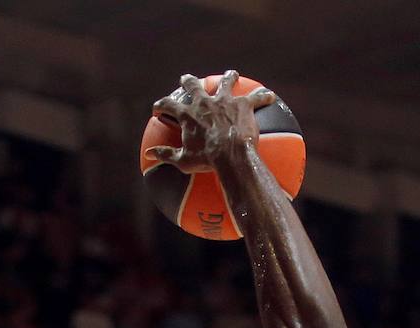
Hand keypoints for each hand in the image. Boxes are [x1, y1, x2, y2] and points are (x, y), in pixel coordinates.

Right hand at [145, 70, 275, 172]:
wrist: (230, 155)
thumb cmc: (206, 161)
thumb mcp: (183, 162)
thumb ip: (166, 155)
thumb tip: (149, 155)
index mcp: (188, 115)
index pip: (168, 106)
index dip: (162, 106)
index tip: (158, 108)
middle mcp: (205, 102)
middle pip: (194, 86)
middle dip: (188, 81)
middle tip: (186, 79)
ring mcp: (225, 100)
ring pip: (225, 82)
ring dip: (227, 77)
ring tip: (230, 74)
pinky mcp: (243, 104)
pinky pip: (256, 98)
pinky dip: (263, 96)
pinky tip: (270, 96)